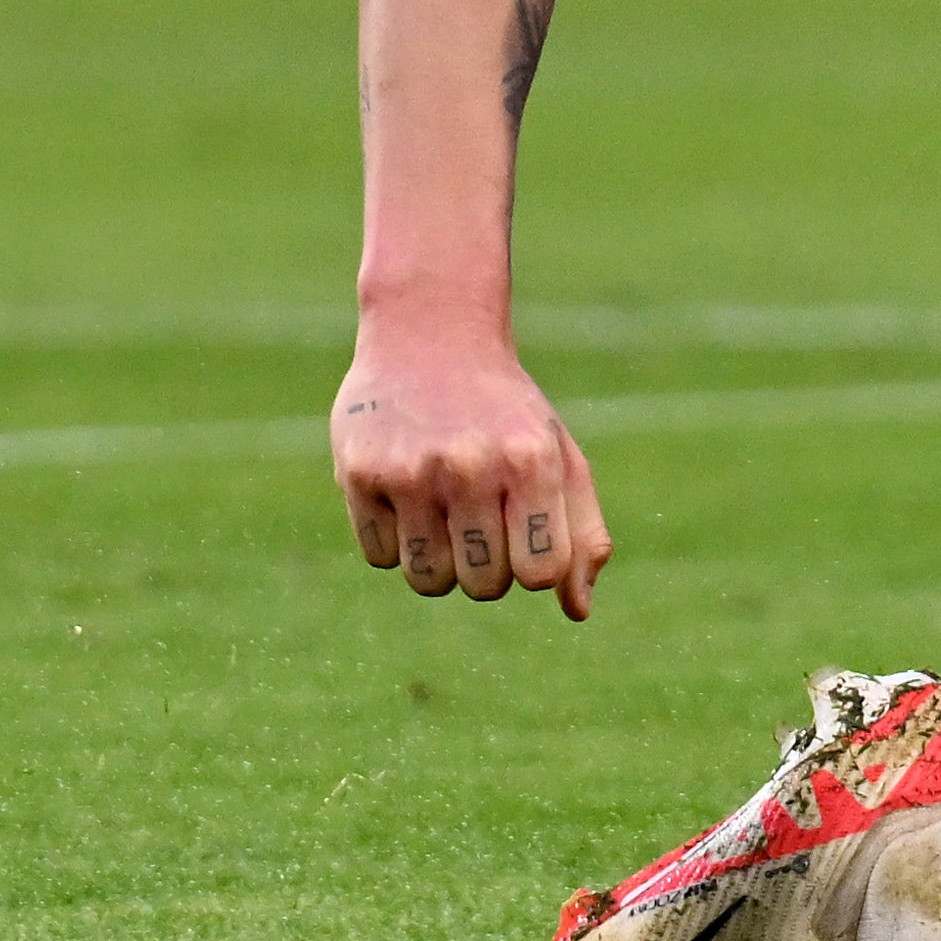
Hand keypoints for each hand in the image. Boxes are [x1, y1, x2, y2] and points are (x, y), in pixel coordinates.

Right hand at [330, 315, 605, 616]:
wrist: (430, 331)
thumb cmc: (505, 411)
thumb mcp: (558, 455)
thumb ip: (581, 533)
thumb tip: (578, 610)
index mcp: (531, 460)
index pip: (542, 573)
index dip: (533, 567)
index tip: (524, 534)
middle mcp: (471, 464)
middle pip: (485, 585)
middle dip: (487, 567)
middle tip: (480, 515)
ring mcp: (411, 470)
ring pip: (429, 580)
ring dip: (439, 562)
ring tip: (442, 509)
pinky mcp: (358, 473)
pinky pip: (379, 556)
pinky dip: (393, 539)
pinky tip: (402, 489)